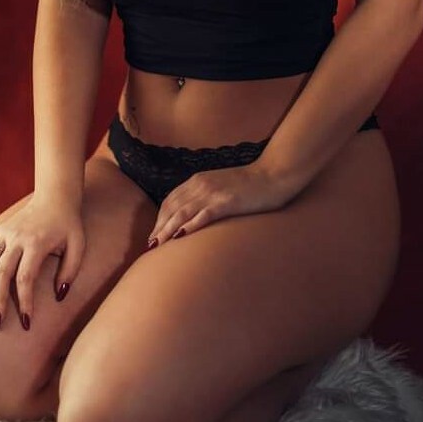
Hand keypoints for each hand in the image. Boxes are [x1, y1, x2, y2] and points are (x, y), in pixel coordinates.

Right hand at [0, 193, 85, 330]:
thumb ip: (70, 271)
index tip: (25, 322)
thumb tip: (59, 296)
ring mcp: (5, 233)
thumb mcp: (78, 245)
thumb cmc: (69, 226)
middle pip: (2, 272)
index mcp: (37, 243)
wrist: (56, 197)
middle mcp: (17, 238)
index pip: (26, 278)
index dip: (24, 302)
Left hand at [146, 161, 287, 247]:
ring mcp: (213, 193)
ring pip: (182, 213)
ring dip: (167, 230)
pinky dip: (189, 226)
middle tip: (150, 246)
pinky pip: (203, 215)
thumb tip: (192, 214)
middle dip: (159, 227)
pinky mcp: (227, 202)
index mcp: (198, 180)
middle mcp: (201, 185)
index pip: (170, 200)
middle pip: (172, 208)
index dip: (160, 218)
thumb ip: (205, 195)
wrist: (273, 175)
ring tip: (158, 246)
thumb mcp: (220, 185)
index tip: (154, 235)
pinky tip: (180, 237)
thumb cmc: (250, 184)